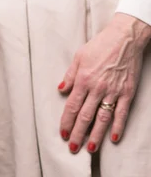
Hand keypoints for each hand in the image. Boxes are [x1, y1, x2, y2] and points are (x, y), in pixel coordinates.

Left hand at [58, 13, 150, 153]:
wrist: (124, 39)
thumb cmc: (99, 46)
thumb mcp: (78, 57)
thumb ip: (69, 76)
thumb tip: (60, 90)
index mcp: (83, 80)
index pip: (72, 106)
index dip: (66, 121)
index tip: (62, 133)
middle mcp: (97, 88)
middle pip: (85, 116)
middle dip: (77, 133)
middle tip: (72, 147)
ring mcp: (113, 92)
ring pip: (102, 118)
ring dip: (95, 135)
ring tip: (90, 149)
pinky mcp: (127, 92)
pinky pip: (121, 113)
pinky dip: (117, 126)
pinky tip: (113, 138)